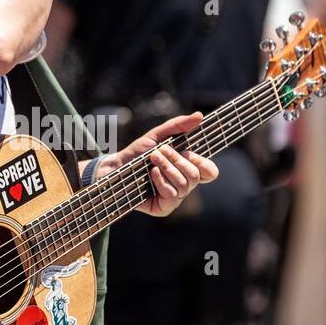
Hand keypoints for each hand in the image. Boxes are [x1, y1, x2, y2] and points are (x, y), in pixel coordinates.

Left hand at [98, 113, 219, 217]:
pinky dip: (161, 181)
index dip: (204, 163)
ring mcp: (174, 198)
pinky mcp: (163, 208)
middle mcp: (183, 185)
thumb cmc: (137, 153)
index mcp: (186, 169)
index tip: (189, 153)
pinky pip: (172, 195)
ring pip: (184, 184)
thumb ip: (178, 126)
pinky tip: (152, 173)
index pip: (210, 172)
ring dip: (167, 167)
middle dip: (177, 160)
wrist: (116, 167)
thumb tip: (200, 116)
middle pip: (195, 175)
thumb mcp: (157, 135)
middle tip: (159, 152)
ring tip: (152, 159)